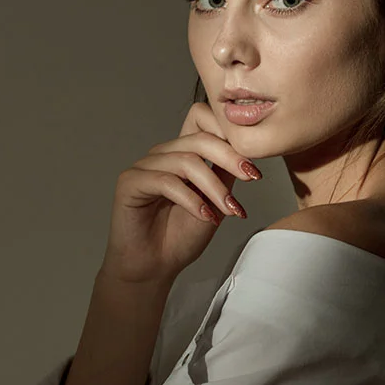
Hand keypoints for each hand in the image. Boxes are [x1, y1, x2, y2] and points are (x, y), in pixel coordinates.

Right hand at [99, 102, 261, 284]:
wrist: (156, 267)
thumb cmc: (182, 235)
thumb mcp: (216, 200)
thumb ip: (226, 174)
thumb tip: (249, 153)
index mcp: (182, 152)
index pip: (202, 118)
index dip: (228, 131)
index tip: (253, 162)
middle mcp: (162, 153)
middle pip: (200, 138)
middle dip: (231, 158)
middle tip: (253, 177)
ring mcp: (144, 166)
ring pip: (187, 162)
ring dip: (214, 187)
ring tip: (230, 210)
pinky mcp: (130, 182)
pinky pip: (166, 182)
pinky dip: (192, 200)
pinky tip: (205, 216)